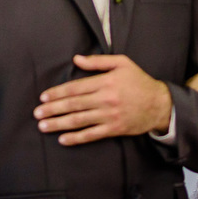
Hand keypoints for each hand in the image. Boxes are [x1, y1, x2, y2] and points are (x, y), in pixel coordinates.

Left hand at [33, 55, 171, 144]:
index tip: (43, 97)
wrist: (160, 104)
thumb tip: (76, 59)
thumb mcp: (121, 63)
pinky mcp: (114, 129)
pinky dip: (76, 138)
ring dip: (59, 124)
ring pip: (79, 121)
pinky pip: (92, 135)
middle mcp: (105, 99)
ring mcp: (109, 116)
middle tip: (37, 113)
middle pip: (73, 105)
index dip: (57, 93)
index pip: (75, 88)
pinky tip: (63, 139)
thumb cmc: (139, 81)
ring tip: (44, 126)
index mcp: (105, 82)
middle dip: (52, 109)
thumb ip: (97, 61)